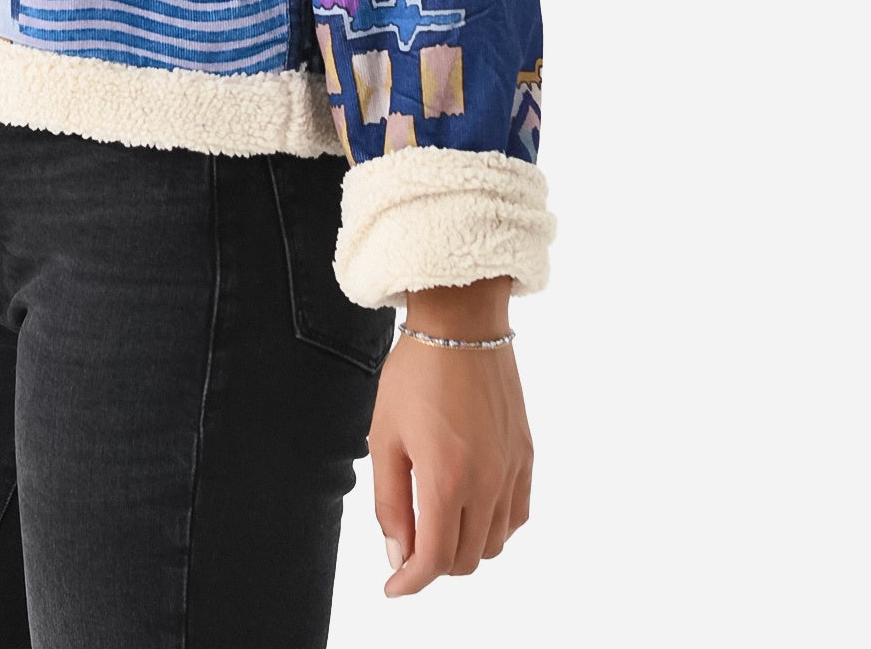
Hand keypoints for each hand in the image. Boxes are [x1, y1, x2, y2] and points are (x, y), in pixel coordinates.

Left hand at [369, 278, 532, 595]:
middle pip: (466, 559)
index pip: (435, 559)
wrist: (461, 324)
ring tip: (437, 523)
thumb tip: (398, 554)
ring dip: (465, 547)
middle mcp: (486, 481)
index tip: (394, 586)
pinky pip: (516, 516)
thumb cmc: (415, 373)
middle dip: (435, 564)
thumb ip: (390, 502)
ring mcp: (512, 470)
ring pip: (494, 544)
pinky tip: (471, 507)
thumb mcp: (385, 437)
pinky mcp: (526, 456)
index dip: (411, 582)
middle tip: (409, 546)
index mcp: (446, 479)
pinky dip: (494, 526)